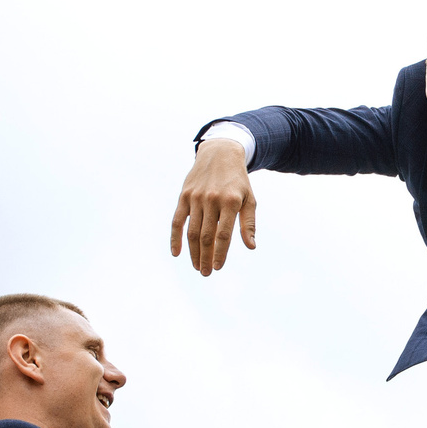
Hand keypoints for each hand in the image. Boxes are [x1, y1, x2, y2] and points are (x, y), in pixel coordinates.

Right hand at [170, 139, 255, 276]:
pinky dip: (175, 238)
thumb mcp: (249, 199)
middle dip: (205, 257)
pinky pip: (177, 221)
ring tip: (197, 266)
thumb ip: (248, 223)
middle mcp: (211, 200)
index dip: (220, 253)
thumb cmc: (237, 181)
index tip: (218, 268)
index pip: (224, 234)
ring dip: (193, 252)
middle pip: (206, 236)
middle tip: (206, 273)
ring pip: (192, 231)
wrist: (220, 154)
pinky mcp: (184, 196)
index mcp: (230, 202)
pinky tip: (176, 253)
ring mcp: (195, 198)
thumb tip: (251, 246)